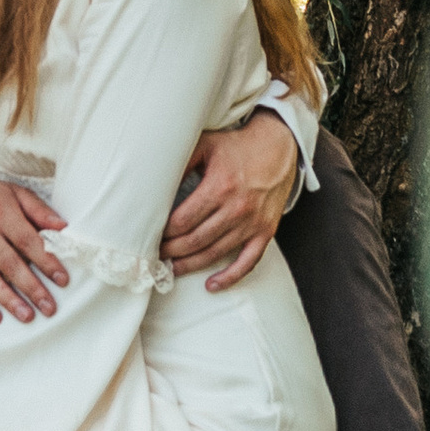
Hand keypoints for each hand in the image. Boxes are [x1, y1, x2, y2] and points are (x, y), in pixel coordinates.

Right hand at [0, 174, 67, 326]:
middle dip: (31, 288)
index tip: (61, 279)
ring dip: (9, 300)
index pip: (27, 241)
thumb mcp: (15, 193)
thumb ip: (39, 210)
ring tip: (27, 316)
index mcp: (2, 215)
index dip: (46, 261)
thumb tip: (63, 227)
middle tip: (49, 306)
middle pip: (10, 264)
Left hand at [162, 110, 296, 289]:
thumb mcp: (205, 145)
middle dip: (170, 251)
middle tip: (154, 255)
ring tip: (171, 269)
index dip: (163, 232)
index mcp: (219, 187)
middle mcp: (237, 208)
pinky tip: (212, 285)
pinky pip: (248, 262)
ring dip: (190, 265)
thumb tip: (154, 184)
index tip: (150, 235)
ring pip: (215, 253)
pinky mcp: (265, 231)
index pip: (182, 221)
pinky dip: (230, 277)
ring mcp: (253, 223)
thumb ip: (180, 163)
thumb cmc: (237, 146)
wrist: (279, 147)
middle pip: (195, 241)